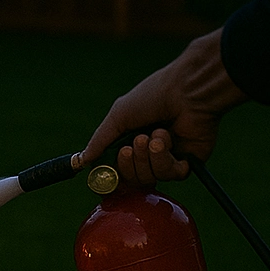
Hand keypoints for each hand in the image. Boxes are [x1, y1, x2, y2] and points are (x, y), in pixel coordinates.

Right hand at [81, 28, 247, 180]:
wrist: (187, 91)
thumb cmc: (152, 96)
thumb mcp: (118, 116)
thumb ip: (99, 141)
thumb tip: (83, 161)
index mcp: (128, 142)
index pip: (114, 171)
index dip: (109, 175)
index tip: (104, 172)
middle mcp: (146, 154)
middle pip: (130, 180)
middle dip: (128, 164)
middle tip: (132, 145)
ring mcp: (166, 160)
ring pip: (149, 178)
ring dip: (147, 158)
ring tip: (153, 135)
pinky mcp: (186, 163)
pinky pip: (170, 175)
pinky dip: (164, 159)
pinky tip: (166, 139)